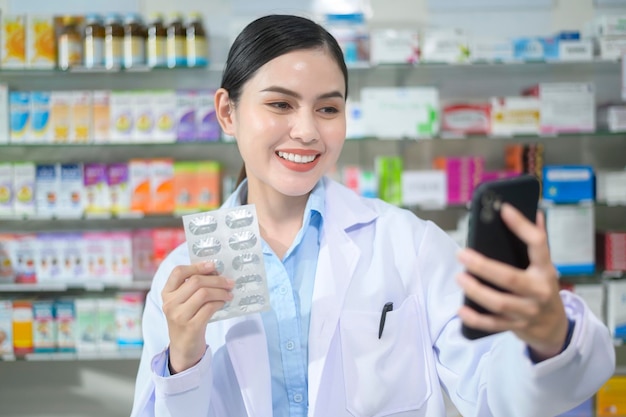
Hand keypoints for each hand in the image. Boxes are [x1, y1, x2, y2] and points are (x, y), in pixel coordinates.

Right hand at [161, 261, 233, 372]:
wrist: (183, 347)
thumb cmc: (186, 318)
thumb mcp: (183, 302)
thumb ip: (192, 287)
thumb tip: (215, 271)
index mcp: (167, 293)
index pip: (178, 272)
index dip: (197, 266)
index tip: (213, 265)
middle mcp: (170, 303)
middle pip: (196, 282)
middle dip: (216, 279)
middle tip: (229, 281)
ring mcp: (179, 315)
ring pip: (204, 293)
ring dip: (220, 291)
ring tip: (229, 293)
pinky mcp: (191, 326)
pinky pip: (209, 308)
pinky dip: (219, 302)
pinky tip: (224, 302)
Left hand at [456, 202, 568, 360]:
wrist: (555, 327)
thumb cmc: (543, 288)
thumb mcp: (545, 267)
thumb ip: (538, 244)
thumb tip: (536, 213)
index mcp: (546, 270)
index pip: (538, 244)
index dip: (522, 226)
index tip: (503, 209)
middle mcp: (539, 291)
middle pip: (510, 278)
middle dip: (483, 266)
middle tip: (461, 254)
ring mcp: (528, 311)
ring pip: (500, 303)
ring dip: (476, 291)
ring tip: (459, 277)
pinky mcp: (516, 326)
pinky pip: (493, 325)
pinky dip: (476, 319)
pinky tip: (461, 309)